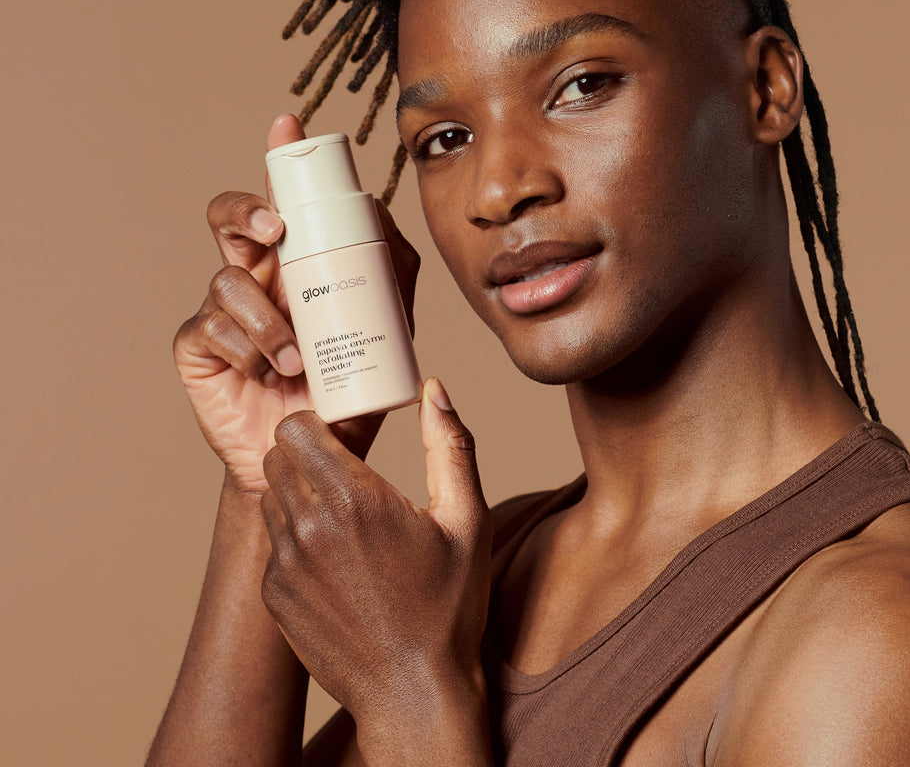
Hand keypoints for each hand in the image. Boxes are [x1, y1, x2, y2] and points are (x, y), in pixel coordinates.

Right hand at [173, 115, 420, 491]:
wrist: (314, 453)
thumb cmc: (349, 384)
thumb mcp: (385, 325)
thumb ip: (392, 270)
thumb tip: (384, 213)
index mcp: (295, 261)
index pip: (281, 199)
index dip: (278, 159)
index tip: (288, 126)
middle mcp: (255, 275)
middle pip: (228, 216)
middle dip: (246, 209)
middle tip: (275, 227)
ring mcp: (223, 310)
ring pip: (227, 278)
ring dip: (265, 316)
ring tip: (296, 358)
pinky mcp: (200, 346)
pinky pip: (210, 327)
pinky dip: (244, 345)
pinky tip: (267, 370)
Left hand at [259, 379, 491, 734]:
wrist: (413, 692)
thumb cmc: (448, 605)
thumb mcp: (467, 519)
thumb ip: (450, 444)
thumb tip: (434, 387)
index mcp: (355, 498)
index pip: (296, 426)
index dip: (317, 422)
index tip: (343, 434)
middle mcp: (309, 527)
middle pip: (277, 456)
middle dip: (305, 452)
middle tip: (343, 468)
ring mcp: (285, 565)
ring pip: (270, 496)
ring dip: (298, 492)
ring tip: (343, 513)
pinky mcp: (275, 595)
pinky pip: (272, 543)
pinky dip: (295, 536)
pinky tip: (336, 558)